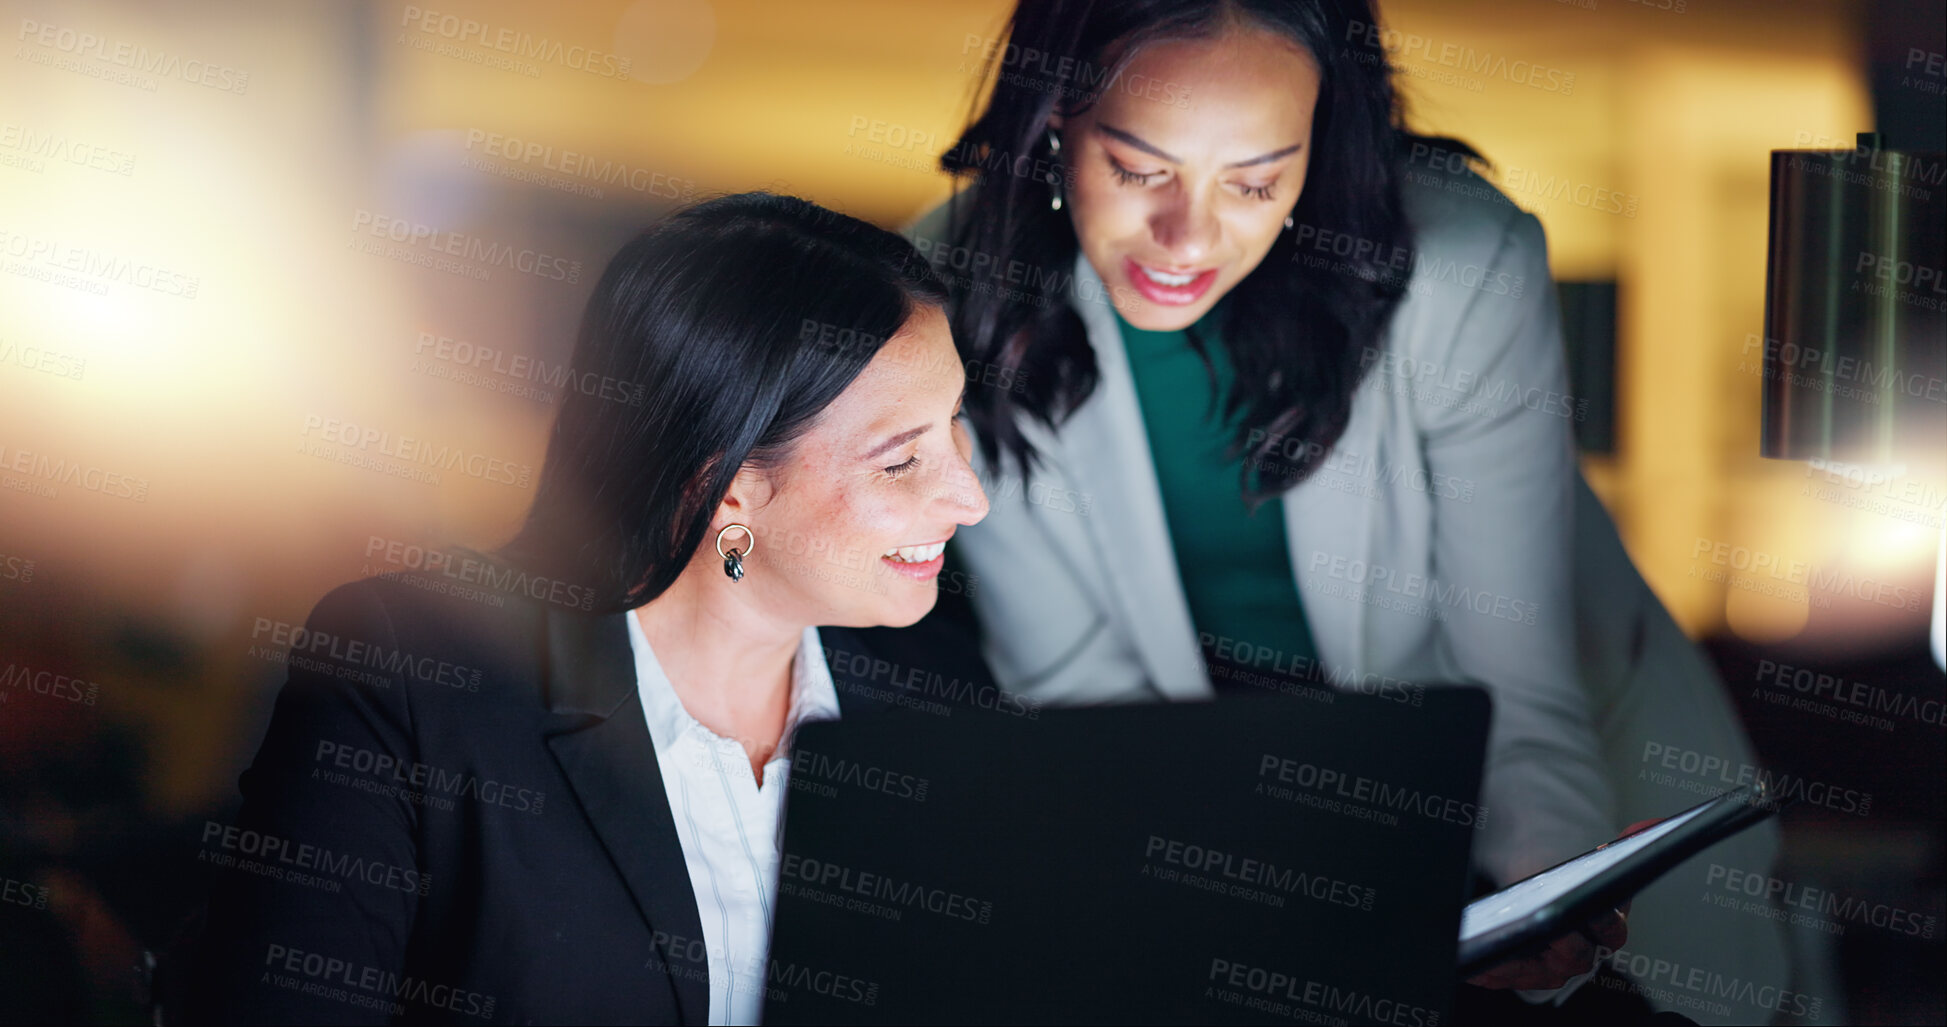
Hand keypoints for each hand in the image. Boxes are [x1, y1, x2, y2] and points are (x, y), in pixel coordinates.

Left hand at [1466, 818, 1663, 990]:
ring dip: (1515, 966)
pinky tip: (1476, 962)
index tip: (1592, 908)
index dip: (1602, 922)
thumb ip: (1624, 846)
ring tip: (1495, 949)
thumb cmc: (1566, 883)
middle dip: (1561, 945)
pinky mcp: (1521, 974)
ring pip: (1536, 973)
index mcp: (1606, 929)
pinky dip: (1492, 971)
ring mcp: (1551, 969)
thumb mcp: (1589, 865)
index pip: (1610, 931)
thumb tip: (1652, 824)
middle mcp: (1582, 954)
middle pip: (1575, 958)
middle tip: (1543, 929)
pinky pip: (1507, 978)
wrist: (1536, 899)